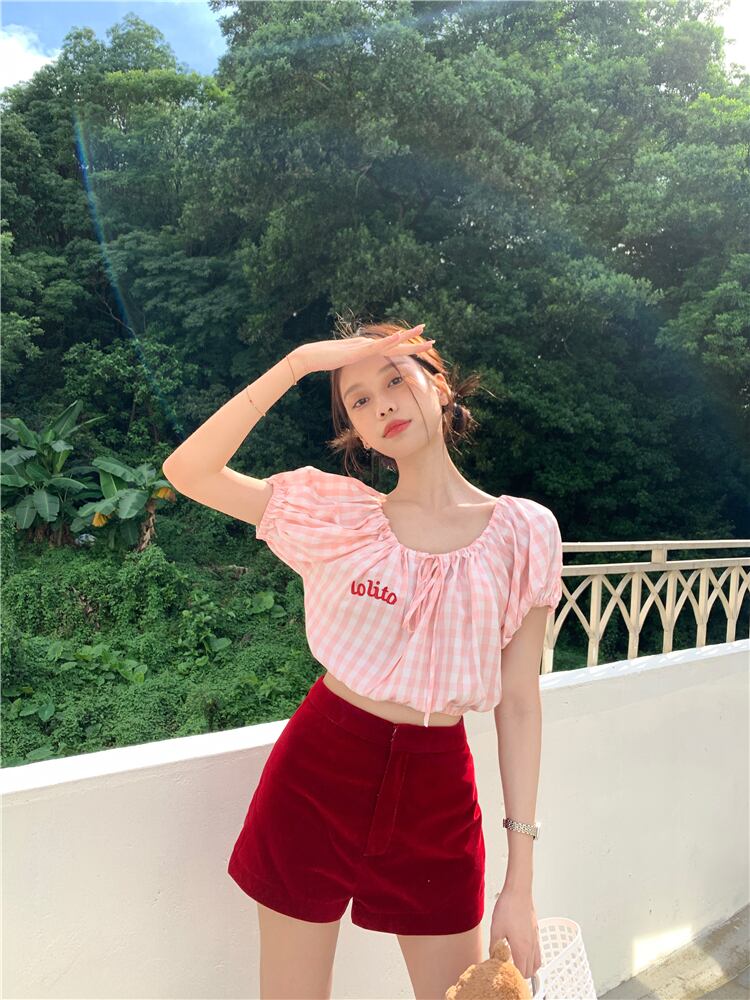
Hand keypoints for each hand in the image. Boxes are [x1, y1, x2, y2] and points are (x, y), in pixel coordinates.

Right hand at [290, 324, 432, 376]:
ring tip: (422, 331)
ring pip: (390, 342)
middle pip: (396, 345)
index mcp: (367, 350)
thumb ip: (354, 359)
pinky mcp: (357, 351)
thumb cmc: (325, 360)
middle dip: (415, 342)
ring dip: (407, 337)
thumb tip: (359, 360)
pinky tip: (399, 337)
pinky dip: (388, 342)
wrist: (311, 356)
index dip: (408, 349)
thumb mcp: (345, 361)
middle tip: (433, 340)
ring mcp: (364, 347)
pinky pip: (376, 346)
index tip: (422, 346)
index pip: (392, 350)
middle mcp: (369, 345)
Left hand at [489, 887, 541, 980]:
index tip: (505, 974)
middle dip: (520, 974)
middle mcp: (531, 947)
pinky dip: (532, 958)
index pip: (522, 973)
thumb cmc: (508, 908)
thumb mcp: (496, 929)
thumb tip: (493, 957)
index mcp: (522, 948)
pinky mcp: (536, 933)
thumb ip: (494, 946)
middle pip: (530, 971)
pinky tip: (522, 951)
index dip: (514, 976)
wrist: (519, 892)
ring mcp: (535, 940)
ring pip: (536, 963)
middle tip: (509, 970)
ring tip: (516, 964)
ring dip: (528, 967)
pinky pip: (538, 952)